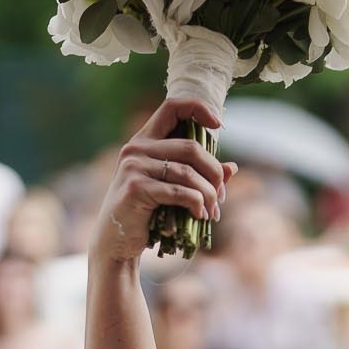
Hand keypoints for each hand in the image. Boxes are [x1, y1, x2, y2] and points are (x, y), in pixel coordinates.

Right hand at [88, 98, 234, 263]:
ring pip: (188, 173)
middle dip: (214, 173)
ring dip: (208, 194)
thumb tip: (232, 168)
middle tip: (220, 195)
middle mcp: (136, 148)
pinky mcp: (136, 188)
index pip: (172, 107)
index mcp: (144, 140)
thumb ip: (198, 174)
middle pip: (191, 148)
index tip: (219, 126)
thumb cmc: (145, 213)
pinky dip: (196, 204)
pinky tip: (199, 215)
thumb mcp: (172, 188)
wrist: (116, 241)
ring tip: (211, 211)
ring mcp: (134, 167)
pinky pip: (179, 192)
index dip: (199, 109)